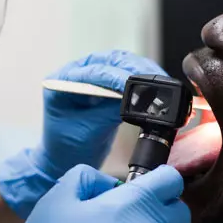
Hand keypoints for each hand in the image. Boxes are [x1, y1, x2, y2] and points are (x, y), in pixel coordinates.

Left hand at [0, 50, 165, 217]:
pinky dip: (142, 82)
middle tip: (154, 77)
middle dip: (135, 67)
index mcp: (62, 80)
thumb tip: (137, 98)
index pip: (94, 71)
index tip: (133, 83)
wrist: (64, 162)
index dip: (116, 76)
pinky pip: (126, 77)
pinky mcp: (106, 87)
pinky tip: (156, 88)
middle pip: (110, 60)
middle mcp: (77, 73)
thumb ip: (110, 112)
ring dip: (142, 71)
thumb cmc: (67, 148)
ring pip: (122, 64)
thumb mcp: (89, 131)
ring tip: (160, 81)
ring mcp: (92, 78)